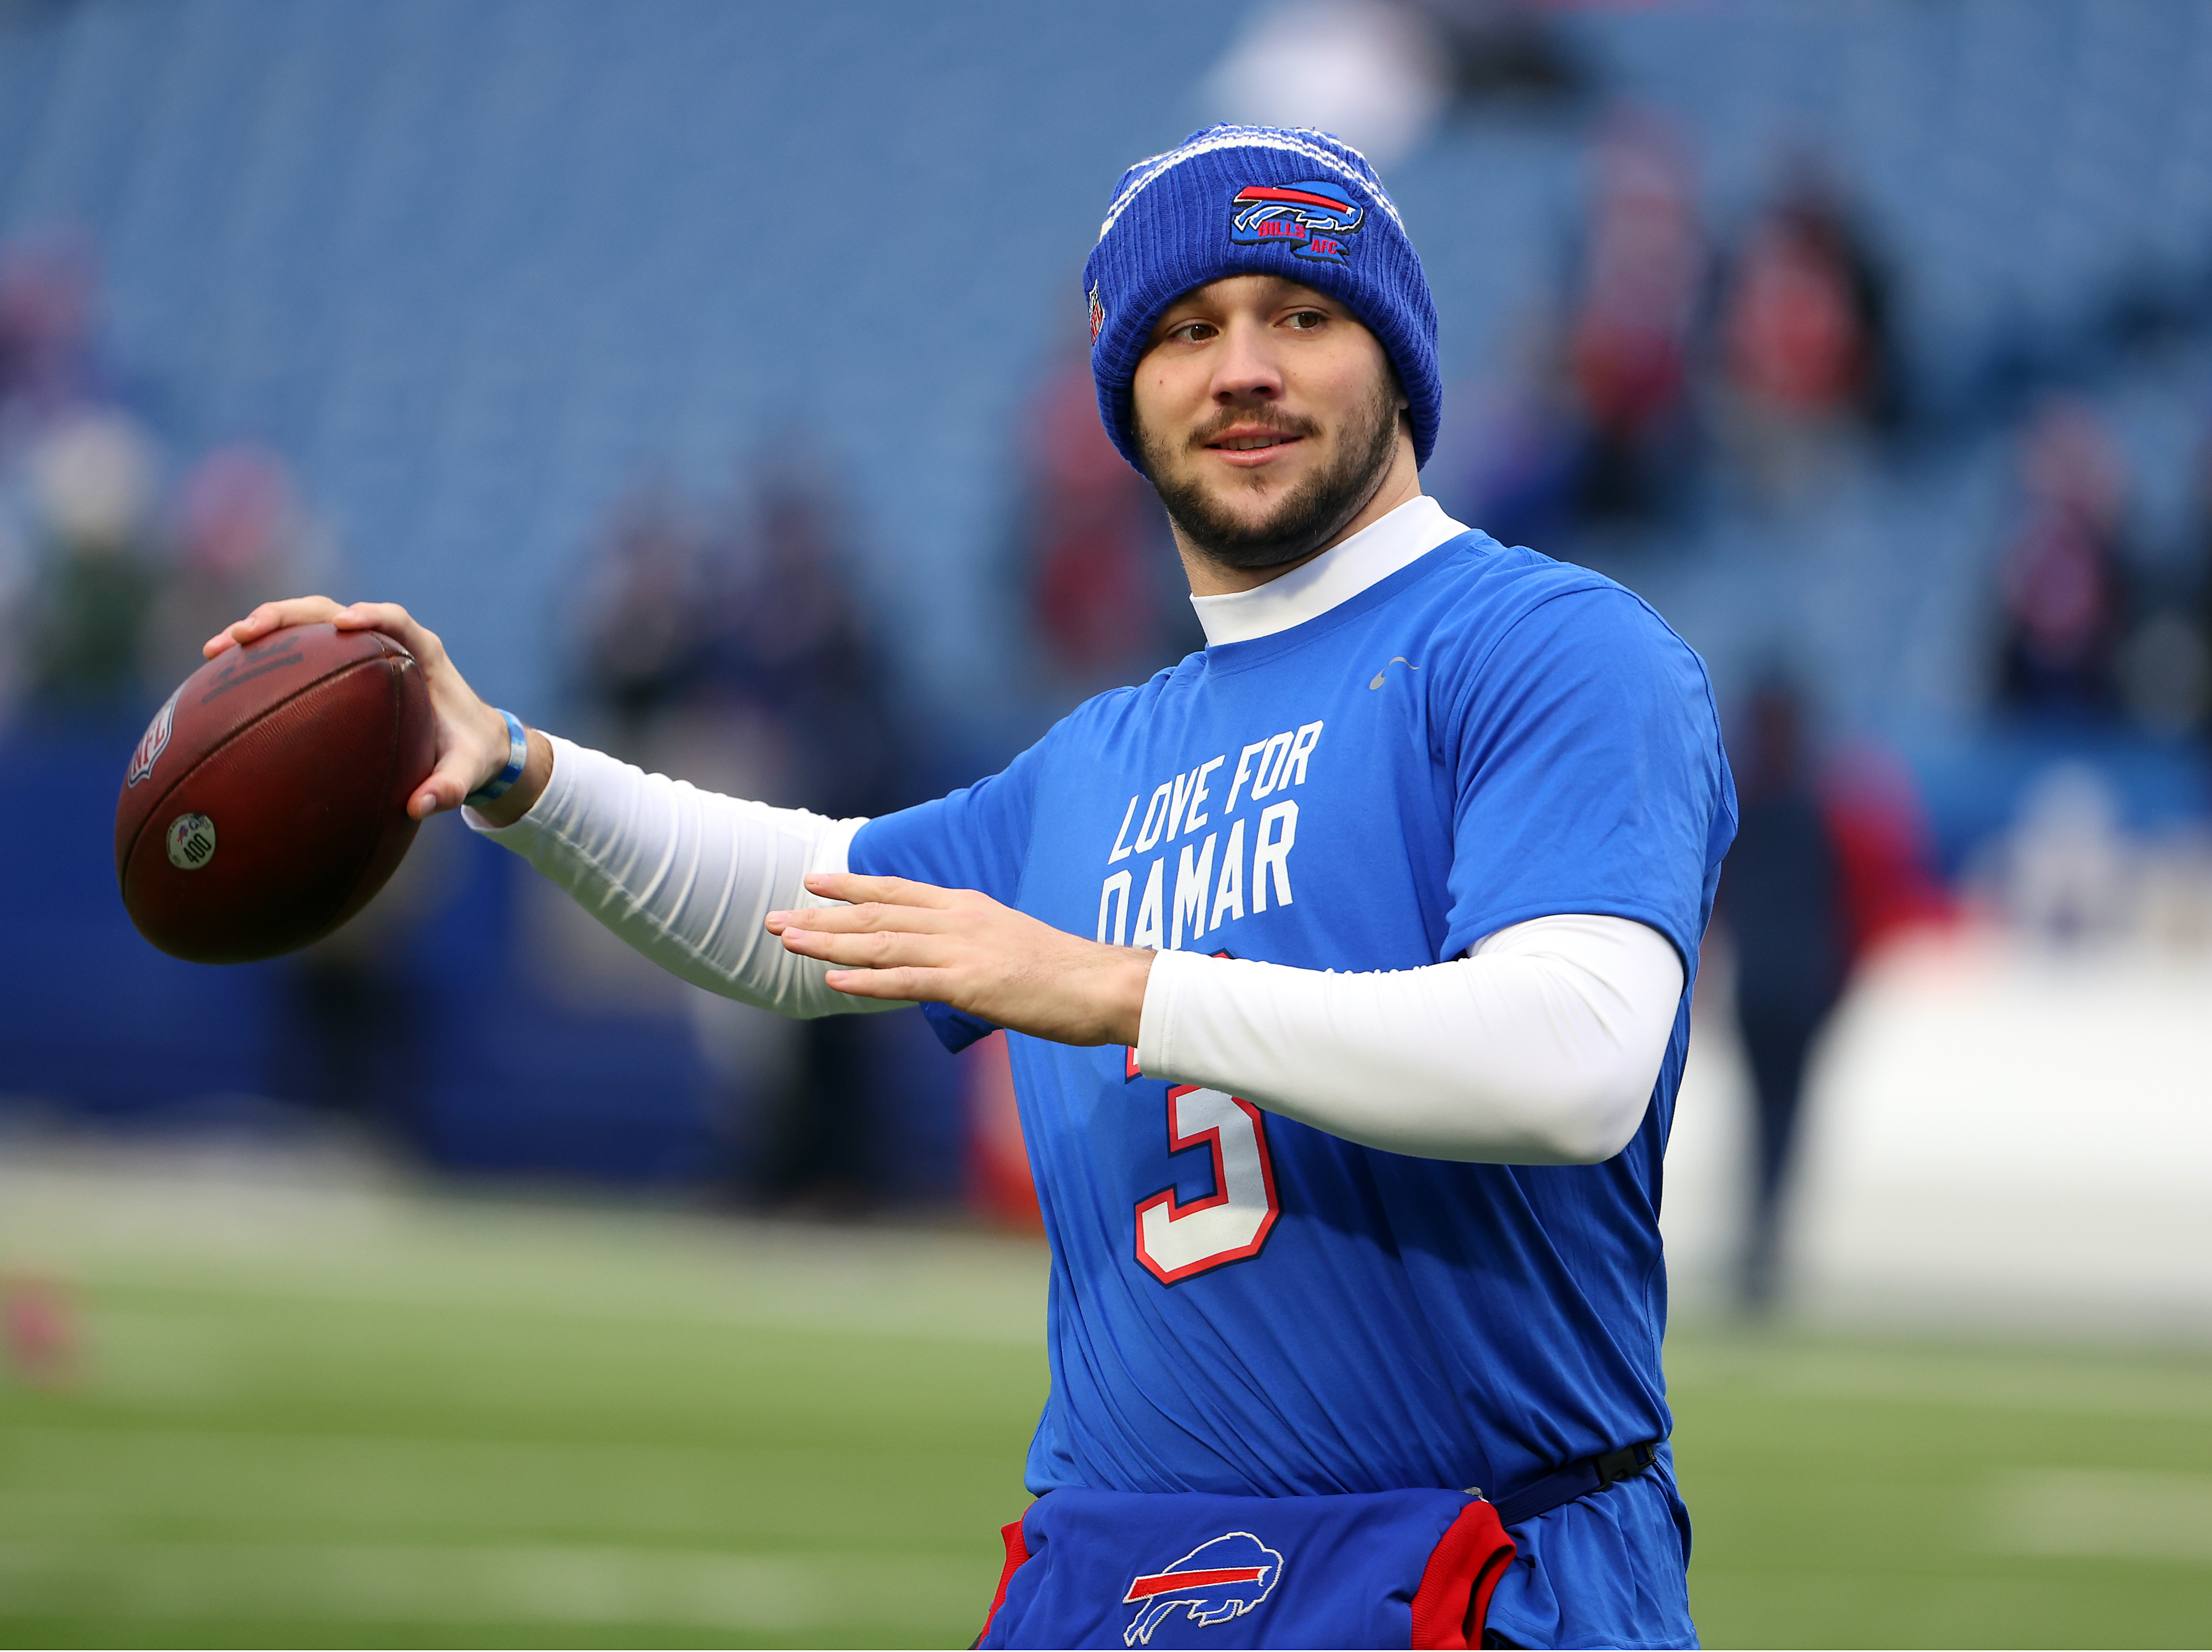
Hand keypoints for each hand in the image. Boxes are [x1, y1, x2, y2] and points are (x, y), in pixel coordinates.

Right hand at [204, 596, 545, 821]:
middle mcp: (387, 641)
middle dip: (287, 617)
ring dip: (261, 631)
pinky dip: (262, 657)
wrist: (472, 744)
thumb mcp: (467, 771)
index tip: (344, 624)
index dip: (371, 616)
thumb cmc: (470, 753)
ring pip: (304, 626)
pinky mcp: (338, 665)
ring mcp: (357, 650)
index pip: (396, 620)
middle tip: (245, 634)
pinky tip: (220, 676)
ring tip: (216, 650)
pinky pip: (297, 652)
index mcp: (423, 653)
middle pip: (330, 612)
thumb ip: (449, 786)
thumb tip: (418, 806)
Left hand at [767, 873, 1153, 1046]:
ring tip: (787, 940)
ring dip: (829, 942)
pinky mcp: (970, 984)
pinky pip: (907, 981)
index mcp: (968, 908)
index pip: (898, 891)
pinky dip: (867, 980)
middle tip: (774, 917)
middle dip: (821, 916)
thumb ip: (970, 944)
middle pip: (877, 914)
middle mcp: (958, 920)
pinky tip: (834, 979)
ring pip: (882, 943)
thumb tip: (944, 960)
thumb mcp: (1010, 944)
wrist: (1103, 984)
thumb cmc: (1063, 972)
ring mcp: (962, 950)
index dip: (852, 885)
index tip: (813, 881)